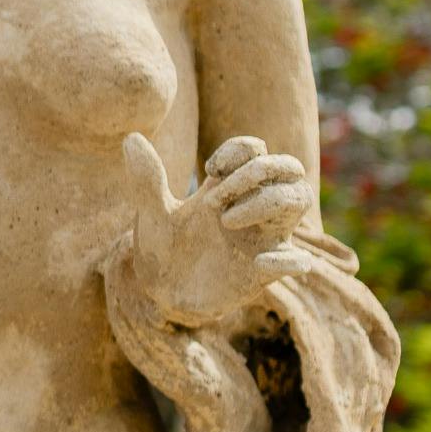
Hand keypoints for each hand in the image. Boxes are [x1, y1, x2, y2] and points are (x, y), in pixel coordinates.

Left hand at [118, 133, 319, 329]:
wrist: (161, 294)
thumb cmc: (162, 246)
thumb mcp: (152, 212)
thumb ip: (146, 178)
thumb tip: (131, 137)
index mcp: (226, 187)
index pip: (255, 149)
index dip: (239, 151)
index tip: (210, 169)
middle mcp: (252, 206)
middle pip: (289, 168)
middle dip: (261, 170)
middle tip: (217, 196)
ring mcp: (263, 237)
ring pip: (299, 200)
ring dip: (268, 202)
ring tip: (226, 221)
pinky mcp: (265, 271)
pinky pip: (297, 260)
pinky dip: (286, 259)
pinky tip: (258, 261)